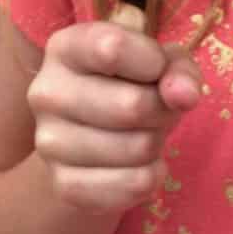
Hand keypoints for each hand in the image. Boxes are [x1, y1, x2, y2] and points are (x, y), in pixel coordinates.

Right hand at [26, 21, 201, 211]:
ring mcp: (49, 143)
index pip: (113, 48)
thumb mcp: (158, 61)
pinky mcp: (64, 185)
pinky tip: (139, 164)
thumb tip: (185, 96)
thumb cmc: (130, 83)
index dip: (154, 63)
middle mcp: (46, 93)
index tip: (158, 69)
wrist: (91, 135)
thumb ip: (177, 69)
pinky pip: (135, 185)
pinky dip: (152, 176)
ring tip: (144, 133)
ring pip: (139, 148)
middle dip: (163, 110)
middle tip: (158, 109)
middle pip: (132, 106)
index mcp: (64, 48)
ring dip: (157, 143)